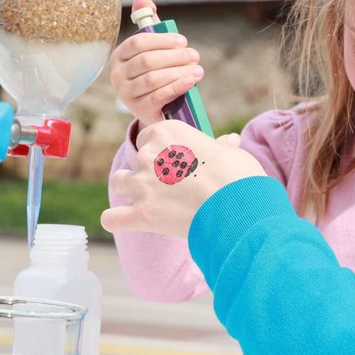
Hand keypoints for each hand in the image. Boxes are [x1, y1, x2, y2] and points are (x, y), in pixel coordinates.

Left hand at [101, 120, 263, 238]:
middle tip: (173, 186)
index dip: (164, 151)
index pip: (150, 136)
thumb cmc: (241, 178)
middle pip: (136, 159)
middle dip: (149, 171)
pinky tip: (129, 222)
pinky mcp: (140, 214)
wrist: (242, 210)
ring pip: (118, 181)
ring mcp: (141, 185)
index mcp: (167, 133)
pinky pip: (112, 218)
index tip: (179, 163)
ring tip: (153, 201)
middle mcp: (148, 154)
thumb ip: (221, 147)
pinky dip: (119, 221)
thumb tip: (229, 141)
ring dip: (131, 190)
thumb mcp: (233, 154)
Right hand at [109, 0, 202, 127]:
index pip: (138, 43)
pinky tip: (191, 81)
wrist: (155, 107)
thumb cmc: (154, 72)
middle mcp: (118, 74)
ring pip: (153, 79)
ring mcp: (126, 93)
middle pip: (147, 61)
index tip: (183, 40)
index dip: (162, 40)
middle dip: (174, 57)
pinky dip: (177, 87)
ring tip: (198, 70)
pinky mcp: (139, 109)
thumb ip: (149, 24)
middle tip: (195, 55)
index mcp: (119, 56)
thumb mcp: (152, 48)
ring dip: (179, 72)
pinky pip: (158, 96)